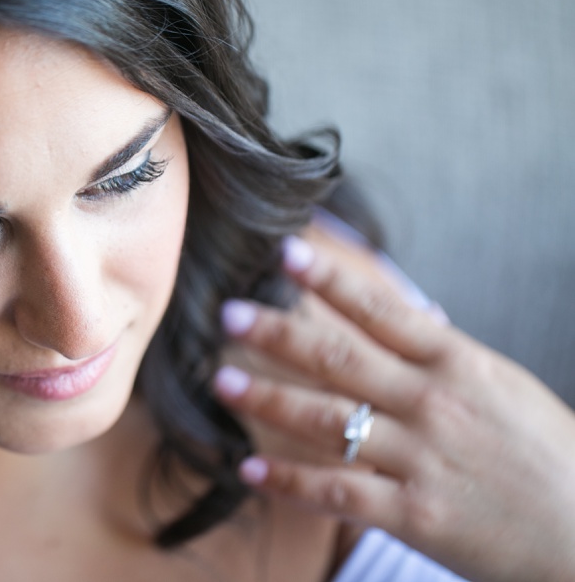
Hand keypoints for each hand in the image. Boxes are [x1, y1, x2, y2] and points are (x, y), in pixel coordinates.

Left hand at [214, 235, 574, 581]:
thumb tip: (405, 315)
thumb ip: (443, 353)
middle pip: (339, 358)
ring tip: (222, 380)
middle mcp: (433, 402)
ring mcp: (421, 458)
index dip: (330, 280)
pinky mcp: (415, 513)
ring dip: (267, 398)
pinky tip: (250, 469)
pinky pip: (338, 491)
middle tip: (228, 313)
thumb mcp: (500, 384)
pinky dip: (289, 481)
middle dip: (278, 332)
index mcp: (456, 363)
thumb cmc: (546, 453)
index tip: (286, 252)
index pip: (381, 310)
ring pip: (327, 421)